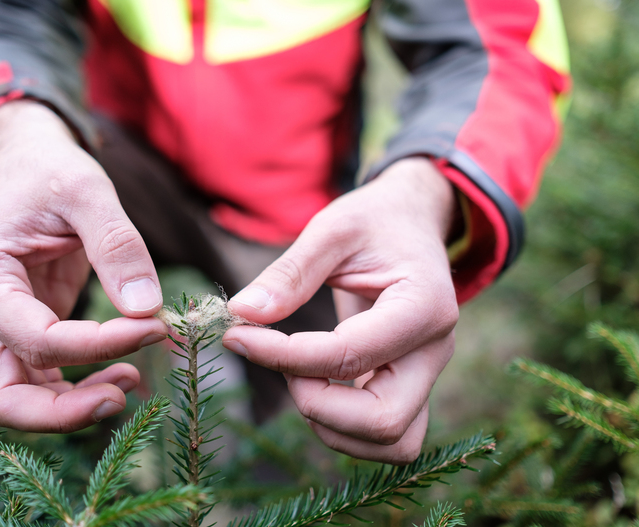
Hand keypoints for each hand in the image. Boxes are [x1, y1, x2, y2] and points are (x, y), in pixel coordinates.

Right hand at [0, 101, 166, 432]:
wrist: (29, 165)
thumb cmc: (49, 171)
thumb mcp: (86, 190)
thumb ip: (116, 244)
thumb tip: (147, 308)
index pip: (36, 338)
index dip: (100, 344)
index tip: (155, 326)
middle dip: (62, 411)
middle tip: (123, 395)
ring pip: (19, 400)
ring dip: (73, 406)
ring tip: (134, 380)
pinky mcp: (26, 332)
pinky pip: (43, 380)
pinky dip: (79, 388)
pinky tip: (125, 370)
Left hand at [223, 158, 457, 462]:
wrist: (412, 224)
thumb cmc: (375, 221)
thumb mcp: (332, 229)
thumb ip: (290, 273)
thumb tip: (242, 312)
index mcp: (423, 305)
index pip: (349, 356)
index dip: (285, 355)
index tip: (238, 336)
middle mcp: (435, 350)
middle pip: (383, 421)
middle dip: (316, 403)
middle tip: (280, 360)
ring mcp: (428, 374)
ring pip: (391, 441)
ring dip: (331, 424)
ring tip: (297, 373)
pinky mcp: (413, 386)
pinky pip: (387, 436)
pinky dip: (344, 427)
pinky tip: (314, 386)